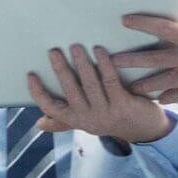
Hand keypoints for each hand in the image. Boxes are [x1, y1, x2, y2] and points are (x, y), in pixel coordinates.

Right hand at [28, 45, 174, 143]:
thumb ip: (64, 122)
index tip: (31, 75)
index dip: (38, 93)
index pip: (51, 108)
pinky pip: (110, 80)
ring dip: (81, 64)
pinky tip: (100, 50)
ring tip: (76, 47)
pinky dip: (104, 64)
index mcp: (76, 120)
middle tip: (54, 51)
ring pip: (89, 84)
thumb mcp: (87, 123)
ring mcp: (106, 112)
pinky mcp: (123, 104)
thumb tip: (38, 123)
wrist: (146, 130)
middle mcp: (88, 118)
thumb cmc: (112, 120)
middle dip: (60, 70)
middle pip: (69, 91)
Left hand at [115, 15, 177, 103]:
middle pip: (151, 59)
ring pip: (159, 82)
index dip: (141, 23)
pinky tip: (156, 99)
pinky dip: (165, 97)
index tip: (125, 20)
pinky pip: (176, 96)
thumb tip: (172, 35)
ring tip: (129, 87)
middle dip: (130, 60)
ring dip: (142, 85)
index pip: (161, 27)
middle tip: (112, 61)